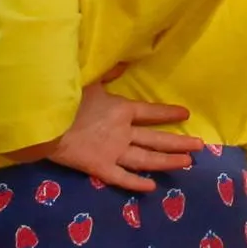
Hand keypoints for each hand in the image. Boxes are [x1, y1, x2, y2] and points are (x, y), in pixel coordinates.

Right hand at [45, 77, 202, 192]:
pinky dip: (136, 184)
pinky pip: (121, 178)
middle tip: (201, 147)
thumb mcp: (91, 81)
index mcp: (122, 110)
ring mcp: (112, 152)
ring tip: (187, 163)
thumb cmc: (67, 99)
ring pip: (146, 160)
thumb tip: (124, 60)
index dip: (169, 114)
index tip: (185, 115)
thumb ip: (109, 73)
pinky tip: (151, 187)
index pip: (152, 112)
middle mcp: (123, 132)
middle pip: (156, 139)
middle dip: (179, 142)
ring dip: (167, 162)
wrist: (45, 123)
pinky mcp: (98, 168)